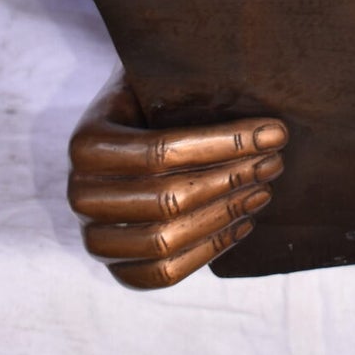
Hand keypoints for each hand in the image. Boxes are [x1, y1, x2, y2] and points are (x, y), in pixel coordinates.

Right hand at [67, 71, 287, 289]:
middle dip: (231, 180)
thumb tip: (262, 114)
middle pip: (165, 200)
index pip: (161, 151)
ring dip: (223, 216)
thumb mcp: (159, 80)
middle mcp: (80, 194)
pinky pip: (161, 274)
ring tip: (263, 191)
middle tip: (274, 163)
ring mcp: (92, 235)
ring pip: (163, 241)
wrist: (121, 129)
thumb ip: (193, 88)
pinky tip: (243, 223)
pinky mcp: (114, 266)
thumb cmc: (151, 98)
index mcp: (86, 144)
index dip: (224, 144)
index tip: (275, 133)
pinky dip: (207, 251)